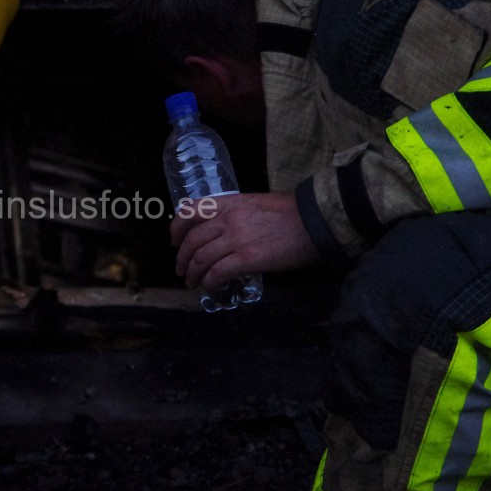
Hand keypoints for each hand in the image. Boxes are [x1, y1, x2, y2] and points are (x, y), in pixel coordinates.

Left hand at [170, 192, 318, 291]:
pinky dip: (209, 282)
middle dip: (182, 258)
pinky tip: (211, 287)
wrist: (316, 221)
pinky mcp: (248, 258)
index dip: (177, 228)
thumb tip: (226, 231)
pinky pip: (217, 273)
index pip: (190, 211)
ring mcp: (237, 239)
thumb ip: (237, 214)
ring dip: (192, 273)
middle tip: (183, 270)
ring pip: (200, 258)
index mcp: (230, 202)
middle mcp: (228, 219)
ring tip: (192, 282)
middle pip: (192, 240)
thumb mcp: (257, 203)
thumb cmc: (292, 213)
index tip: (175, 241)